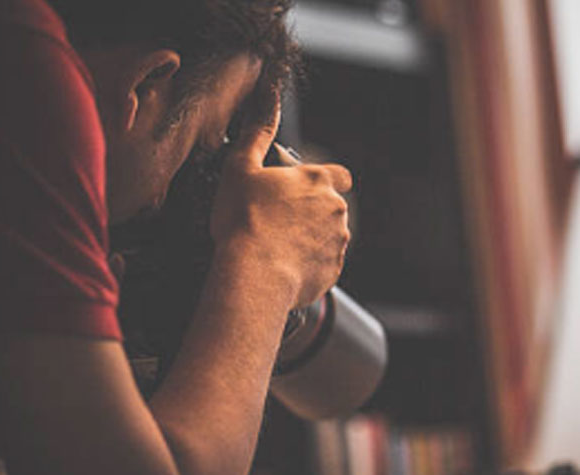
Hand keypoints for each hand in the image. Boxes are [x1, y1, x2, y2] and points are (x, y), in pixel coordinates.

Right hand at [209, 106, 351, 307]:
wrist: (254, 275)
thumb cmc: (244, 221)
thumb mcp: (241, 167)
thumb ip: (258, 130)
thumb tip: (267, 95)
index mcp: (319, 180)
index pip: (339, 174)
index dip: (323, 180)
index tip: (303, 190)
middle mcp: (336, 209)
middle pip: (330, 207)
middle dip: (310, 212)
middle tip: (276, 220)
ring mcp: (338, 242)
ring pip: (328, 236)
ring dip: (310, 238)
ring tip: (276, 245)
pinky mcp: (333, 271)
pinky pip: (323, 264)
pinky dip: (307, 264)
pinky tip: (282, 264)